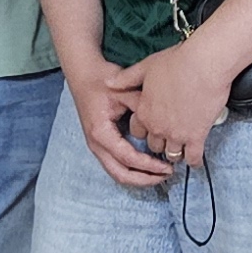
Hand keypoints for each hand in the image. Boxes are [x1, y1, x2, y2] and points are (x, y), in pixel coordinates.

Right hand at [69, 56, 170, 188]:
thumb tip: (164, 123)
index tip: (168, 167)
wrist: (83, 73)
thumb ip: (143, 107)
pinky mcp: (100, 144)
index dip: (150, 166)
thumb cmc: (102, 80)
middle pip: (121, 175)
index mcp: (101, 133)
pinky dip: (132, 171)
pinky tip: (148, 166)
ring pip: (117, 174)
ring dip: (139, 178)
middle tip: (166, 176)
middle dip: (145, 179)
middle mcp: (96, 144)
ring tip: (160, 174)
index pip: (129, 158)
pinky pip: (116, 166)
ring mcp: (96, 146)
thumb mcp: (125, 91)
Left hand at [122, 38, 235, 174]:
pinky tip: (195, 161)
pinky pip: (193, 157)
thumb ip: (127, 78)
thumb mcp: (146, 67)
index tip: (152, 128)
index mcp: (144, 112)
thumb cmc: (177, 62)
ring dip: (175, 154)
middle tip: (167, 140)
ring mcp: (177, 134)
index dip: (145, 130)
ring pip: (172, 154)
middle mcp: (157, 127)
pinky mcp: (196, 136)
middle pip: (154, 146)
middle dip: (160, 144)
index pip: (138, 132)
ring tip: (181, 151)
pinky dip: (193, 161)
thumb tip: (109, 82)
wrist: (203, 64)